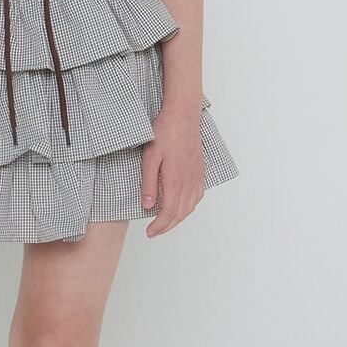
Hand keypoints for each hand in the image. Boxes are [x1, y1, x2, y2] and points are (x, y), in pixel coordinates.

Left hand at [140, 104, 205, 237]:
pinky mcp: (199, 171)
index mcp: (176, 179)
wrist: (183, 115)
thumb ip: (148, 182)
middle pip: (180, 213)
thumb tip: (147, 205)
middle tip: (154, 232)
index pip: (169, 212)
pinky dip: (188, 207)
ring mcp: (196, 176)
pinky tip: (181, 206)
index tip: (149, 232)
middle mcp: (189, 181)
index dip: (159, 226)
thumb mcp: (149, 156)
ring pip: (190, 206)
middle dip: (167, 226)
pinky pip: (197, 196)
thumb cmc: (165, 131)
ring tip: (165, 223)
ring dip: (178, 219)